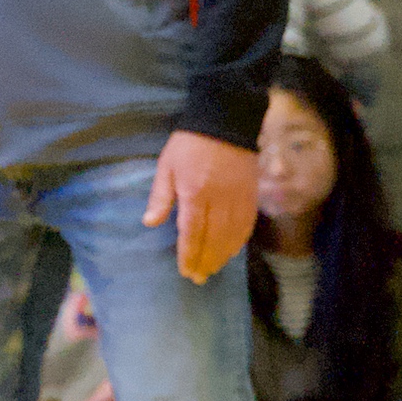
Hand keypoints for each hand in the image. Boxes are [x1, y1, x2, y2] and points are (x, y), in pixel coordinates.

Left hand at [145, 129, 259, 283]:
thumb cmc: (189, 144)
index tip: (186, 271)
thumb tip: (150, 223)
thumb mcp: (166, 166)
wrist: (224, 122)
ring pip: (233, 234)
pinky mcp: (251, 193)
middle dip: (206, 261)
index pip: (192, 232)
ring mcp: (239, 197)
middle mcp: (219, 199)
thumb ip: (160, 196)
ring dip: (223, 255)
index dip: (189, 254)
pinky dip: (240, 240)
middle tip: (198, 278)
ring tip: (213, 269)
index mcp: (195, 193)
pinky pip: (247, 223)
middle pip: (214, 238)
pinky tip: (233, 251)